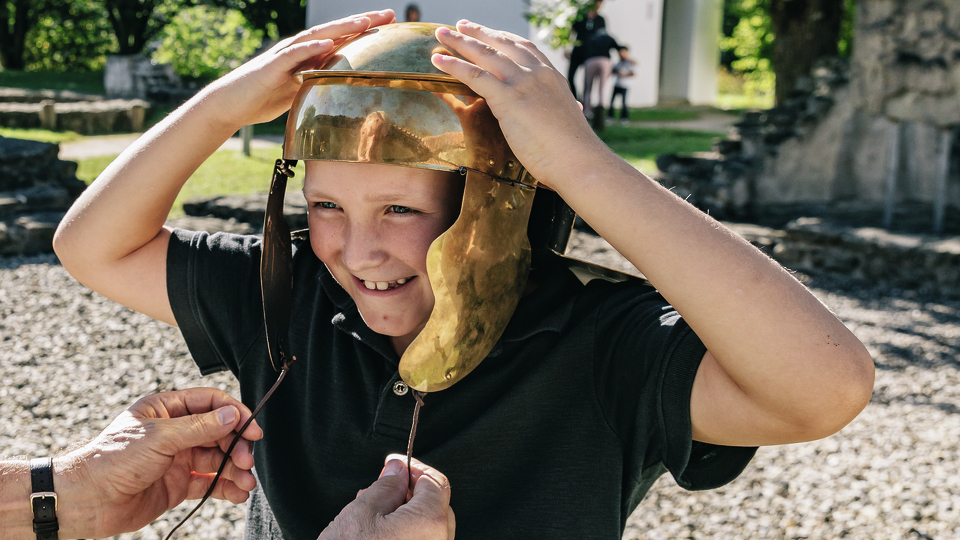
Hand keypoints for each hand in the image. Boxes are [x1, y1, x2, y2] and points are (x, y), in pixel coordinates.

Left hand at [54, 388, 263, 537]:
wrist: (86, 502)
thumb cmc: (112, 460)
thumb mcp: (159, 437)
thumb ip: (199, 427)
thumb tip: (232, 416)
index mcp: (166, 409)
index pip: (210, 403)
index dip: (234, 414)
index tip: (252, 429)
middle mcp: (174, 432)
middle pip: (219, 432)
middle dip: (236, 446)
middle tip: (246, 461)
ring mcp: (177, 459)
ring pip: (217, 459)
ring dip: (235, 469)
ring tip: (246, 483)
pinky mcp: (177, 484)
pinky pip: (209, 482)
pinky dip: (226, 487)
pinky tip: (237, 493)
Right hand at [204, 10, 396, 128]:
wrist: (231, 105)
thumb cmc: (264, 99)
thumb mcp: (300, 92)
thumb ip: (319, 85)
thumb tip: (343, 93)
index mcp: (308, 56)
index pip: (342, 39)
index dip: (366, 31)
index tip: (392, 25)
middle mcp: (299, 50)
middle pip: (336, 32)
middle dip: (363, 23)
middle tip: (390, 15)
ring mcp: (285, 55)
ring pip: (317, 37)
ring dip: (341, 28)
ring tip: (364, 21)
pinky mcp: (272, 67)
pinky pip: (293, 55)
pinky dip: (310, 48)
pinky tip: (327, 43)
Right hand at [318, 455, 454, 539]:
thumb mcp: (361, 512)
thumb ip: (386, 487)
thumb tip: (398, 470)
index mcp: (430, 523)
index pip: (436, 483)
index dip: (415, 469)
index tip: (395, 465)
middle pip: (437, 506)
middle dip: (412, 493)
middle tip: (385, 486)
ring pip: (430, 529)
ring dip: (408, 515)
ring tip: (376, 513)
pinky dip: (407, 535)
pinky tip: (381, 534)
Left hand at [432, 21, 604, 188]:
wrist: (579, 161)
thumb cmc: (573, 152)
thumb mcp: (565, 121)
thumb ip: (555, 111)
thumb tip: (563, 113)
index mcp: (552, 77)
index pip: (524, 48)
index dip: (503, 38)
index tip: (489, 33)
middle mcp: (538, 74)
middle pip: (502, 44)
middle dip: (478, 32)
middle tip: (460, 25)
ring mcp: (523, 84)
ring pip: (485, 54)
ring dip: (460, 42)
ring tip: (441, 33)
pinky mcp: (509, 99)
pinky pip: (475, 75)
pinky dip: (454, 65)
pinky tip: (438, 60)